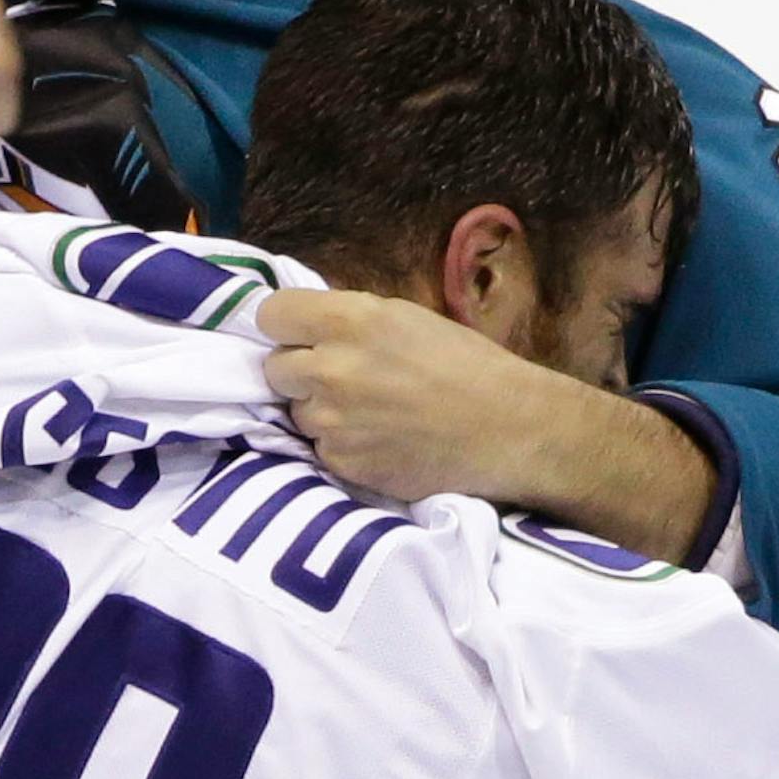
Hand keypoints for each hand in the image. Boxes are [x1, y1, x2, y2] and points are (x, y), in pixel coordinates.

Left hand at [257, 289, 559, 505]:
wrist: (507, 430)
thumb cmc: (467, 365)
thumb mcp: (405, 318)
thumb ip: (349, 320)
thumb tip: (309, 326)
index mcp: (349, 321)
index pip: (271, 315)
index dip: (286, 326)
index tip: (301, 335)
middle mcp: (330, 369)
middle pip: (275, 367)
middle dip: (301, 371)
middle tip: (343, 378)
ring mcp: (332, 422)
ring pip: (296, 412)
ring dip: (321, 412)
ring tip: (371, 413)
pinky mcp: (341, 463)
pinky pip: (319, 449)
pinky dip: (342, 446)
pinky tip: (381, 440)